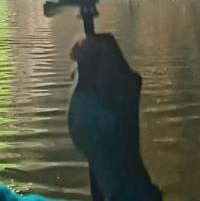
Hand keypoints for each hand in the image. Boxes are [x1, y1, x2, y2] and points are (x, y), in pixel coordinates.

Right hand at [67, 34, 150, 200]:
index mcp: (119, 69)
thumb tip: (87, 42)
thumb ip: (86, 63)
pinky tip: (87, 107)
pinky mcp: (126, 105)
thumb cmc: (94, 123)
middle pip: (105, 55)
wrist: (115, 159)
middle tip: (72, 79)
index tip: (70, 57)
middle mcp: (128, 76)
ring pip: (105, 71)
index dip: (85, 42)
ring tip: (77, 95)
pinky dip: (96, 88)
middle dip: (85, 61)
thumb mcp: (83, 89)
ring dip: (88, 76)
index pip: (105, 41)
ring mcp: (129, 91)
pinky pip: (109, 85)